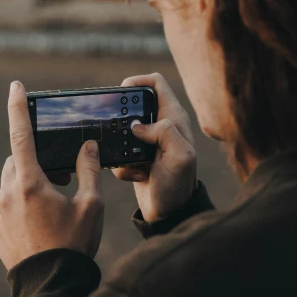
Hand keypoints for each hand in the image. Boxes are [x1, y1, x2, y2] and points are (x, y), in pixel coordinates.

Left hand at [0, 81, 104, 270]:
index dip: (18, 108)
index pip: (21, 135)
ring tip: (56, 206)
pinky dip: (24, 209)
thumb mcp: (90, 205)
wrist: (52, 288)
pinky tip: (44, 227)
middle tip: (62, 176)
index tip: (16, 86)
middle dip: (36, 161)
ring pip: (12, 186)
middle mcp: (8, 195)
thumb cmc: (74, 245)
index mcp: (30, 183)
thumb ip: (89, 171)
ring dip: (30, 186)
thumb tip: (87, 147)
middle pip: (17, 162)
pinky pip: (8, 211)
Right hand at [113, 73, 197, 221]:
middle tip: (116, 130)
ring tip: (131, 160)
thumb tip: (138, 125)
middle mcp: (161, 126)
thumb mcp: (180, 157)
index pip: (156, 83)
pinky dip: (122, 164)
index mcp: (174, 119)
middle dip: (121, 116)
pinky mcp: (136, 158)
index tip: (121, 92)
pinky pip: (119, 152)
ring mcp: (148, 142)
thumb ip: (165, 132)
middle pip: (134, 104)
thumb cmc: (179, 186)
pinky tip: (136, 175)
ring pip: (122, 130)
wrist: (170, 214)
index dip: (138, 81)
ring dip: (119, 145)